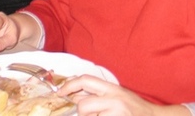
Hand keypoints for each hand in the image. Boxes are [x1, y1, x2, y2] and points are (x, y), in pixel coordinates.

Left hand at [58, 75, 188, 115]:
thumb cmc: (134, 108)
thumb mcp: (117, 95)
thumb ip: (97, 94)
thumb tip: (73, 94)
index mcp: (112, 89)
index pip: (85, 81)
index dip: (69, 85)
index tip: (60, 92)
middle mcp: (114, 100)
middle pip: (83, 105)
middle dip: (82, 112)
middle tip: (90, 114)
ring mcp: (115, 114)